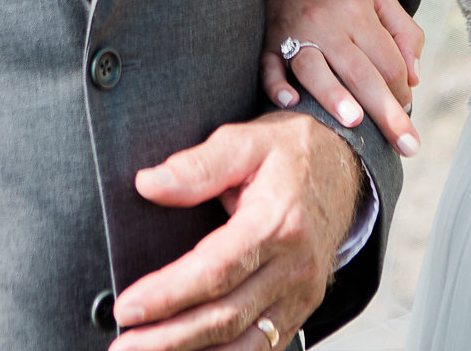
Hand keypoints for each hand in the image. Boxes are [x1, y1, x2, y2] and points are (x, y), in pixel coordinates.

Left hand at [112, 111, 361, 349]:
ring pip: (245, 343)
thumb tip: (149, 184)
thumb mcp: (246, 141)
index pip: (215, 270)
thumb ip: (198, 166)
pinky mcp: (301, 308)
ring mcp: (301, 293)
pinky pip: (263, 347)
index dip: (168, 294)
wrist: (347, 168)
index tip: (127, 307)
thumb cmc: (291, 153)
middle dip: (169, 338)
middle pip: (226, 316)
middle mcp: (293, 266)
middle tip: (124, 346)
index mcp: (276, 223)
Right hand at [259, 0, 423, 155]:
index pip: (388, 60)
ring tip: (354, 122)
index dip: (402, 91)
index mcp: (358, 12)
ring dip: (333, 95)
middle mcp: (327, 23)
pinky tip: (290, 103)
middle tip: (407, 146)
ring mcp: (294, 34)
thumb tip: (414, 79)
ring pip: (314, 68)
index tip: (406, 112)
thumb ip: (405, 33)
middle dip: (386, 112)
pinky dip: (277, 86)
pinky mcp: (267, 44)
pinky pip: (268, 67)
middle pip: (360, 72)